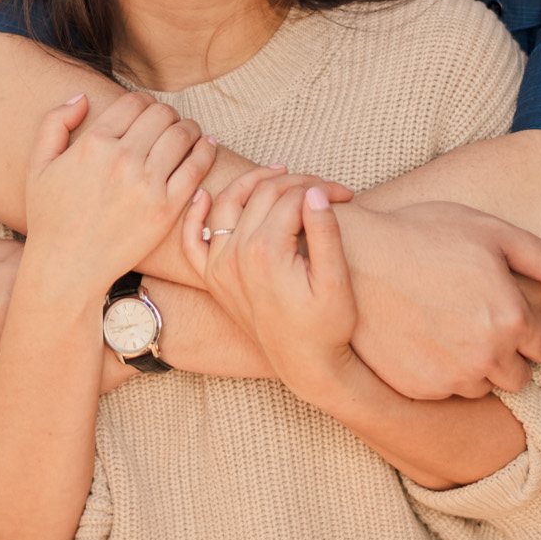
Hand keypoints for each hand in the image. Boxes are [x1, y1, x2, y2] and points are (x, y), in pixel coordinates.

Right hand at [22, 92, 215, 292]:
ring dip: (188, 128)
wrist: (67, 267)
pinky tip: (205, 146)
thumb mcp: (38, 165)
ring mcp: (146, 184)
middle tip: (167, 123)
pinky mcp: (166, 209)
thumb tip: (82, 97)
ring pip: (182, 135)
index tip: (145, 112)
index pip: (133, 102)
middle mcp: (122, 159)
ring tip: (188, 132)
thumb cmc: (50, 218)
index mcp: (92, 144)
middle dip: (166, 113)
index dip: (143, 102)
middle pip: (161, 114)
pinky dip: (205, 150)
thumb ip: (55, 123)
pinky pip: (196, 167)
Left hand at [199, 182, 358, 401]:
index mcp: (265, 251)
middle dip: (297, 183)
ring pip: (227, 204)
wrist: (305, 365)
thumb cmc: (327, 327)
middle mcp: (234, 254)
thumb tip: (315, 191)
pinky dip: (195, 215)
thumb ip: (325, 233)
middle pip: (262, 194)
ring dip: (251, 183)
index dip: (323, 189)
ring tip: (280, 174)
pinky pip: (192, 241)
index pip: (292, 197)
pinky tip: (204, 195)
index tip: (348, 194)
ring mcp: (219, 266)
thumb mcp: (336, 282)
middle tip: (325, 188)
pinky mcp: (213, 278)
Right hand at [333, 199, 540, 398]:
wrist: (352, 256)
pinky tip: (419, 338)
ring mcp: (451, 377)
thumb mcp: (489, 231)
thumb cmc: (422, 234)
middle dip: (503, 353)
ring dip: (473, 367)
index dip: (522, 327)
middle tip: (471, 320)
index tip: (496, 308)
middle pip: (517, 376)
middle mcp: (488, 356)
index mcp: (512, 318)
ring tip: (443, 328)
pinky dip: (438, 373)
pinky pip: (444, 392)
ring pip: (481, 387)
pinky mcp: (418, 389)